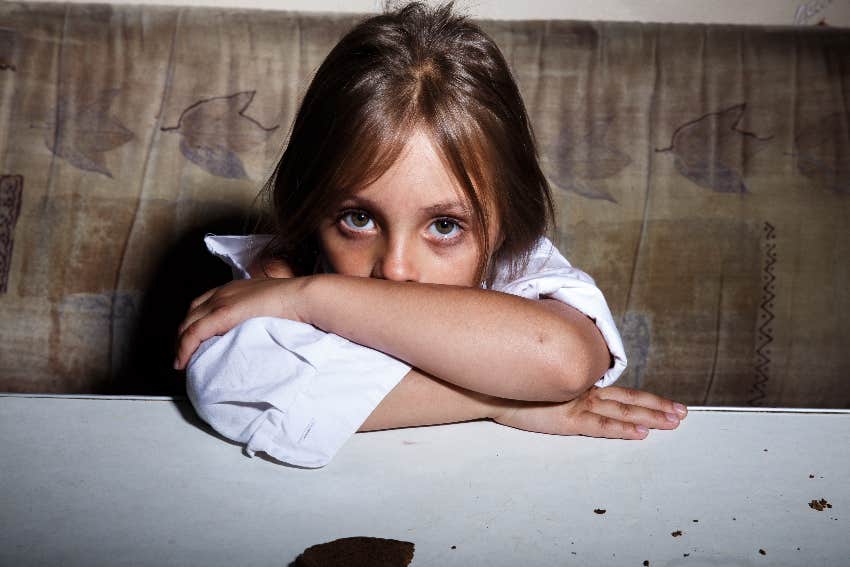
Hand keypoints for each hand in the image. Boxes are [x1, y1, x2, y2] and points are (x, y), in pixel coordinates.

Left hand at [174, 276, 309, 369]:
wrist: (302, 297)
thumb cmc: (295, 304)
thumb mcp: (270, 307)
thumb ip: (258, 316)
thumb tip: (258, 333)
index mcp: (233, 289)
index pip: (202, 305)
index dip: (193, 323)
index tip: (193, 341)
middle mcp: (223, 292)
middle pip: (191, 314)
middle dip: (183, 335)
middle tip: (184, 355)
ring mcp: (221, 302)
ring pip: (187, 324)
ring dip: (181, 344)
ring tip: (182, 362)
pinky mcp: (223, 314)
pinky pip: (194, 333)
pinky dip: (184, 348)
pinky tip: (183, 361)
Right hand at [493, 386, 687, 439]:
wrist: (492, 389)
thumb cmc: (514, 387)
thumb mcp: (544, 383)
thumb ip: (563, 384)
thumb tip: (573, 387)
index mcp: (581, 386)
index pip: (621, 392)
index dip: (646, 398)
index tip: (668, 404)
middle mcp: (584, 392)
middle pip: (629, 399)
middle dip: (658, 407)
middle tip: (683, 414)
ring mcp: (578, 405)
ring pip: (622, 410)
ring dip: (649, 416)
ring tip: (673, 422)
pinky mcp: (567, 419)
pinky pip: (601, 425)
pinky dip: (622, 429)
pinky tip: (641, 433)